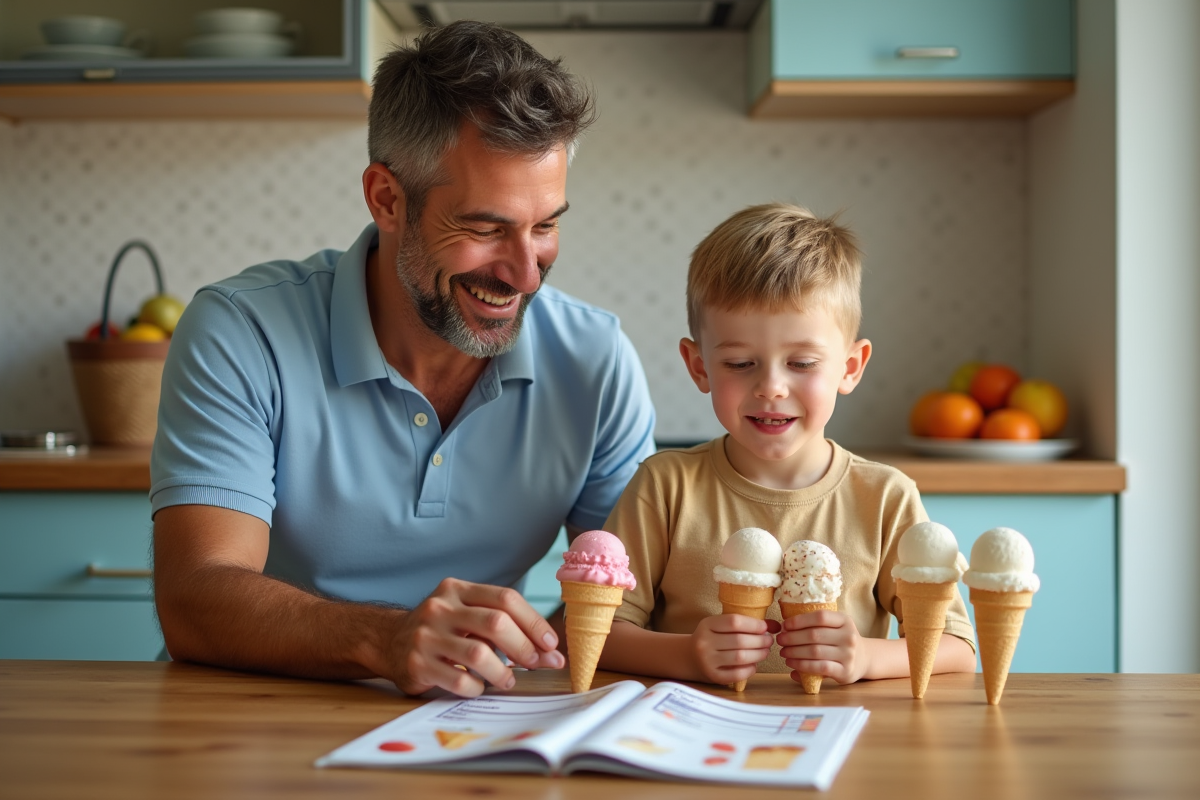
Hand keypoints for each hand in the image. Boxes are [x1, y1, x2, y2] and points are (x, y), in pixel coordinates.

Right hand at [385, 578, 564, 696]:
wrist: (388, 641)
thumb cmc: (441, 628)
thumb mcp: (464, 613)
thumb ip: (500, 623)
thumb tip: (547, 650)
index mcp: (456, 590)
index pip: (505, 598)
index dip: (533, 622)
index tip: (550, 643)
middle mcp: (440, 608)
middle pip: (495, 623)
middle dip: (524, 647)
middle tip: (537, 663)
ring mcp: (426, 636)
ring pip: (479, 655)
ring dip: (503, 672)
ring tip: (508, 680)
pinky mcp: (417, 665)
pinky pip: (459, 681)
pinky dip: (477, 688)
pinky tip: (479, 687)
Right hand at [689, 614, 779, 684]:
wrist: (690, 657)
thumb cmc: (713, 638)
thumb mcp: (722, 626)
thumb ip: (747, 623)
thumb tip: (776, 626)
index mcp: (707, 625)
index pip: (734, 621)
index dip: (754, 624)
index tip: (765, 627)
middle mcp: (704, 642)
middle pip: (740, 640)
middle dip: (760, 640)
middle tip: (769, 641)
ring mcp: (707, 661)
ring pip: (740, 657)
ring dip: (759, 654)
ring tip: (765, 651)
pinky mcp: (713, 676)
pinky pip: (737, 674)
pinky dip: (750, 669)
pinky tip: (754, 664)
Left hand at [776, 610, 868, 685]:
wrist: (865, 659)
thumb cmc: (841, 640)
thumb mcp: (836, 627)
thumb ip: (816, 625)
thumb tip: (785, 626)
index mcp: (845, 620)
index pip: (820, 616)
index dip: (799, 620)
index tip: (785, 625)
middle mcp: (849, 636)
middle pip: (814, 635)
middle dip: (792, 637)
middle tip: (780, 640)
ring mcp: (848, 655)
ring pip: (814, 651)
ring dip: (794, 652)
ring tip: (783, 652)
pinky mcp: (845, 671)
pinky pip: (819, 667)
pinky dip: (802, 665)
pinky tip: (792, 663)